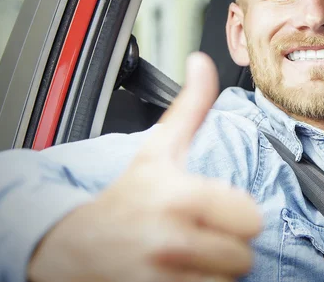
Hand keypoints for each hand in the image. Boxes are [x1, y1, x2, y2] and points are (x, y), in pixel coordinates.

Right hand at [28, 52, 261, 281]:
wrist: (72, 248)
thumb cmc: (126, 197)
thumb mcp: (157, 149)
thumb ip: (190, 107)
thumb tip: (203, 62)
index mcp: (179, 196)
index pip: (251, 219)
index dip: (238, 215)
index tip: (218, 210)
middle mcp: (171, 241)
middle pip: (243, 257)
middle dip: (228, 247)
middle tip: (202, 234)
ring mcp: (162, 279)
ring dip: (214, 271)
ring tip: (188, 255)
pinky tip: (179, 273)